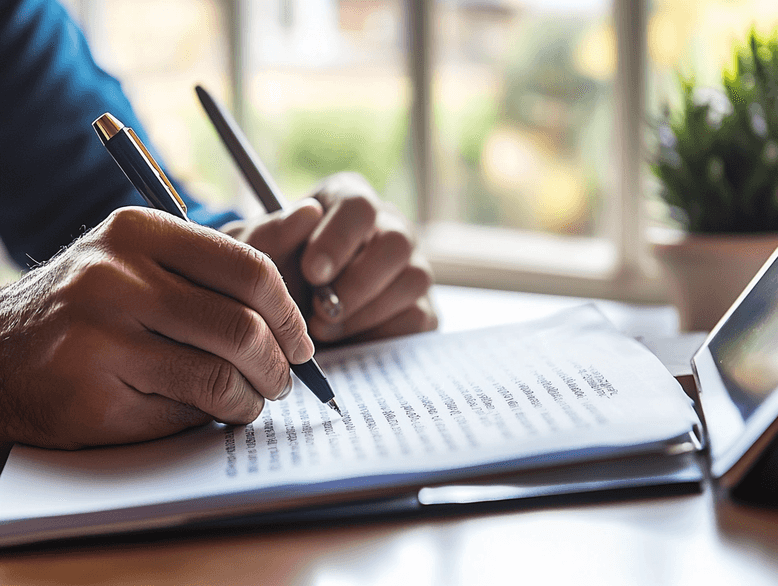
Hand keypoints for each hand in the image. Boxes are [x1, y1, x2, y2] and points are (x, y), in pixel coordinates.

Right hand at [0, 207, 313, 448]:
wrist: (1, 354)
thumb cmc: (90, 309)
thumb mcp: (143, 264)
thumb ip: (211, 273)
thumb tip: (297, 302)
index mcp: (141, 232)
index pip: (249, 269)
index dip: (289, 312)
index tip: (301, 341)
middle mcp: (118, 277)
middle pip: (243, 327)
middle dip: (279, 364)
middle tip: (284, 379)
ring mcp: (101, 336)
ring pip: (222, 375)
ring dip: (252, 397)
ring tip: (252, 399)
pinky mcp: (93, 393)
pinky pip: (187, 411)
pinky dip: (215, 417)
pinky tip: (212, 412)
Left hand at [222, 172, 437, 343]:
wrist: (284, 324)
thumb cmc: (271, 278)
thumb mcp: (254, 256)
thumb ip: (270, 233)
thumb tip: (307, 212)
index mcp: (347, 202)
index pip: (359, 206)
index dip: (338, 240)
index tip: (311, 272)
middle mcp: (387, 227)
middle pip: (397, 241)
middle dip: (357, 283)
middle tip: (319, 312)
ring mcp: (409, 267)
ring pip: (414, 279)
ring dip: (367, 312)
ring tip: (325, 329)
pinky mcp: (419, 308)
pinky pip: (418, 319)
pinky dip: (381, 334)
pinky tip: (348, 341)